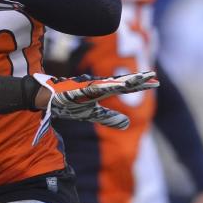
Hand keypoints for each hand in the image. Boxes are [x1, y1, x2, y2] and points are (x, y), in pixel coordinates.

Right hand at [35, 71, 157, 128]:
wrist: (46, 98)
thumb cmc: (70, 103)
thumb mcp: (93, 114)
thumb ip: (110, 118)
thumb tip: (127, 125)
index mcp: (103, 90)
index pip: (126, 87)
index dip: (141, 85)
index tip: (156, 82)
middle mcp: (98, 86)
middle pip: (122, 83)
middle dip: (137, 80)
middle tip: (154, 77)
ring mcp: (87, 87)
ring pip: (109, 84)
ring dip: (123, 82)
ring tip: (138, 79)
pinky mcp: (76, 90)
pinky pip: (91, 89)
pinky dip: (103, 87)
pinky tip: (112, 87)